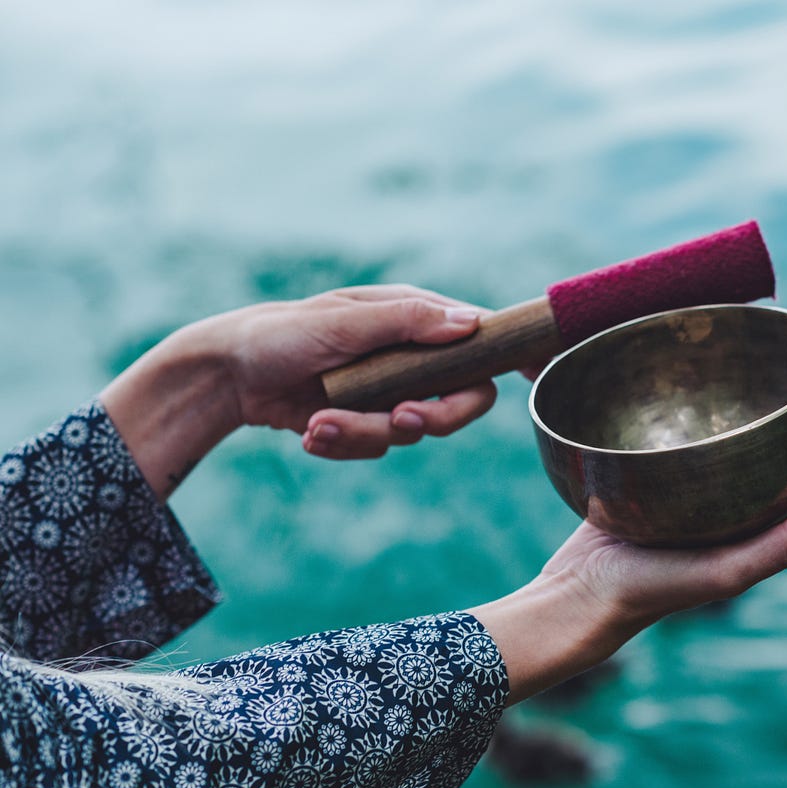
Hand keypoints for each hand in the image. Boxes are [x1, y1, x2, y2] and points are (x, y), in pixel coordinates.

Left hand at [212, 285, 498, 459]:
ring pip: (412, 432)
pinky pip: (377, 448)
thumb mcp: (344, 322)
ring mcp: (390, 392)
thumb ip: (409, 322)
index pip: (481, 341)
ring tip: (317, 425)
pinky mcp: (365, 421)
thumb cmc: (281, 334)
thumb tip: (471, 325)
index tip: (537, 376)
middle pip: (461, 401)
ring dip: (363, 433)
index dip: (513, 358)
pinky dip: (342, 445)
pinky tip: (310, 432)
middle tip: (397, 419)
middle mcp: (411, 357)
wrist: (227, 375)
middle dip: (431, 418)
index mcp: (415, 319)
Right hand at [474, 365, 786, 700]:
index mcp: (777, 524)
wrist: (582, 591)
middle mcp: (759, 505)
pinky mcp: (689, 475)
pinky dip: (763, 407)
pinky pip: (739, 433)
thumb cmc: (652, 589)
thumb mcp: (724, 572)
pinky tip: (765, 386)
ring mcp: (726, 490)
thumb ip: (784, 547)